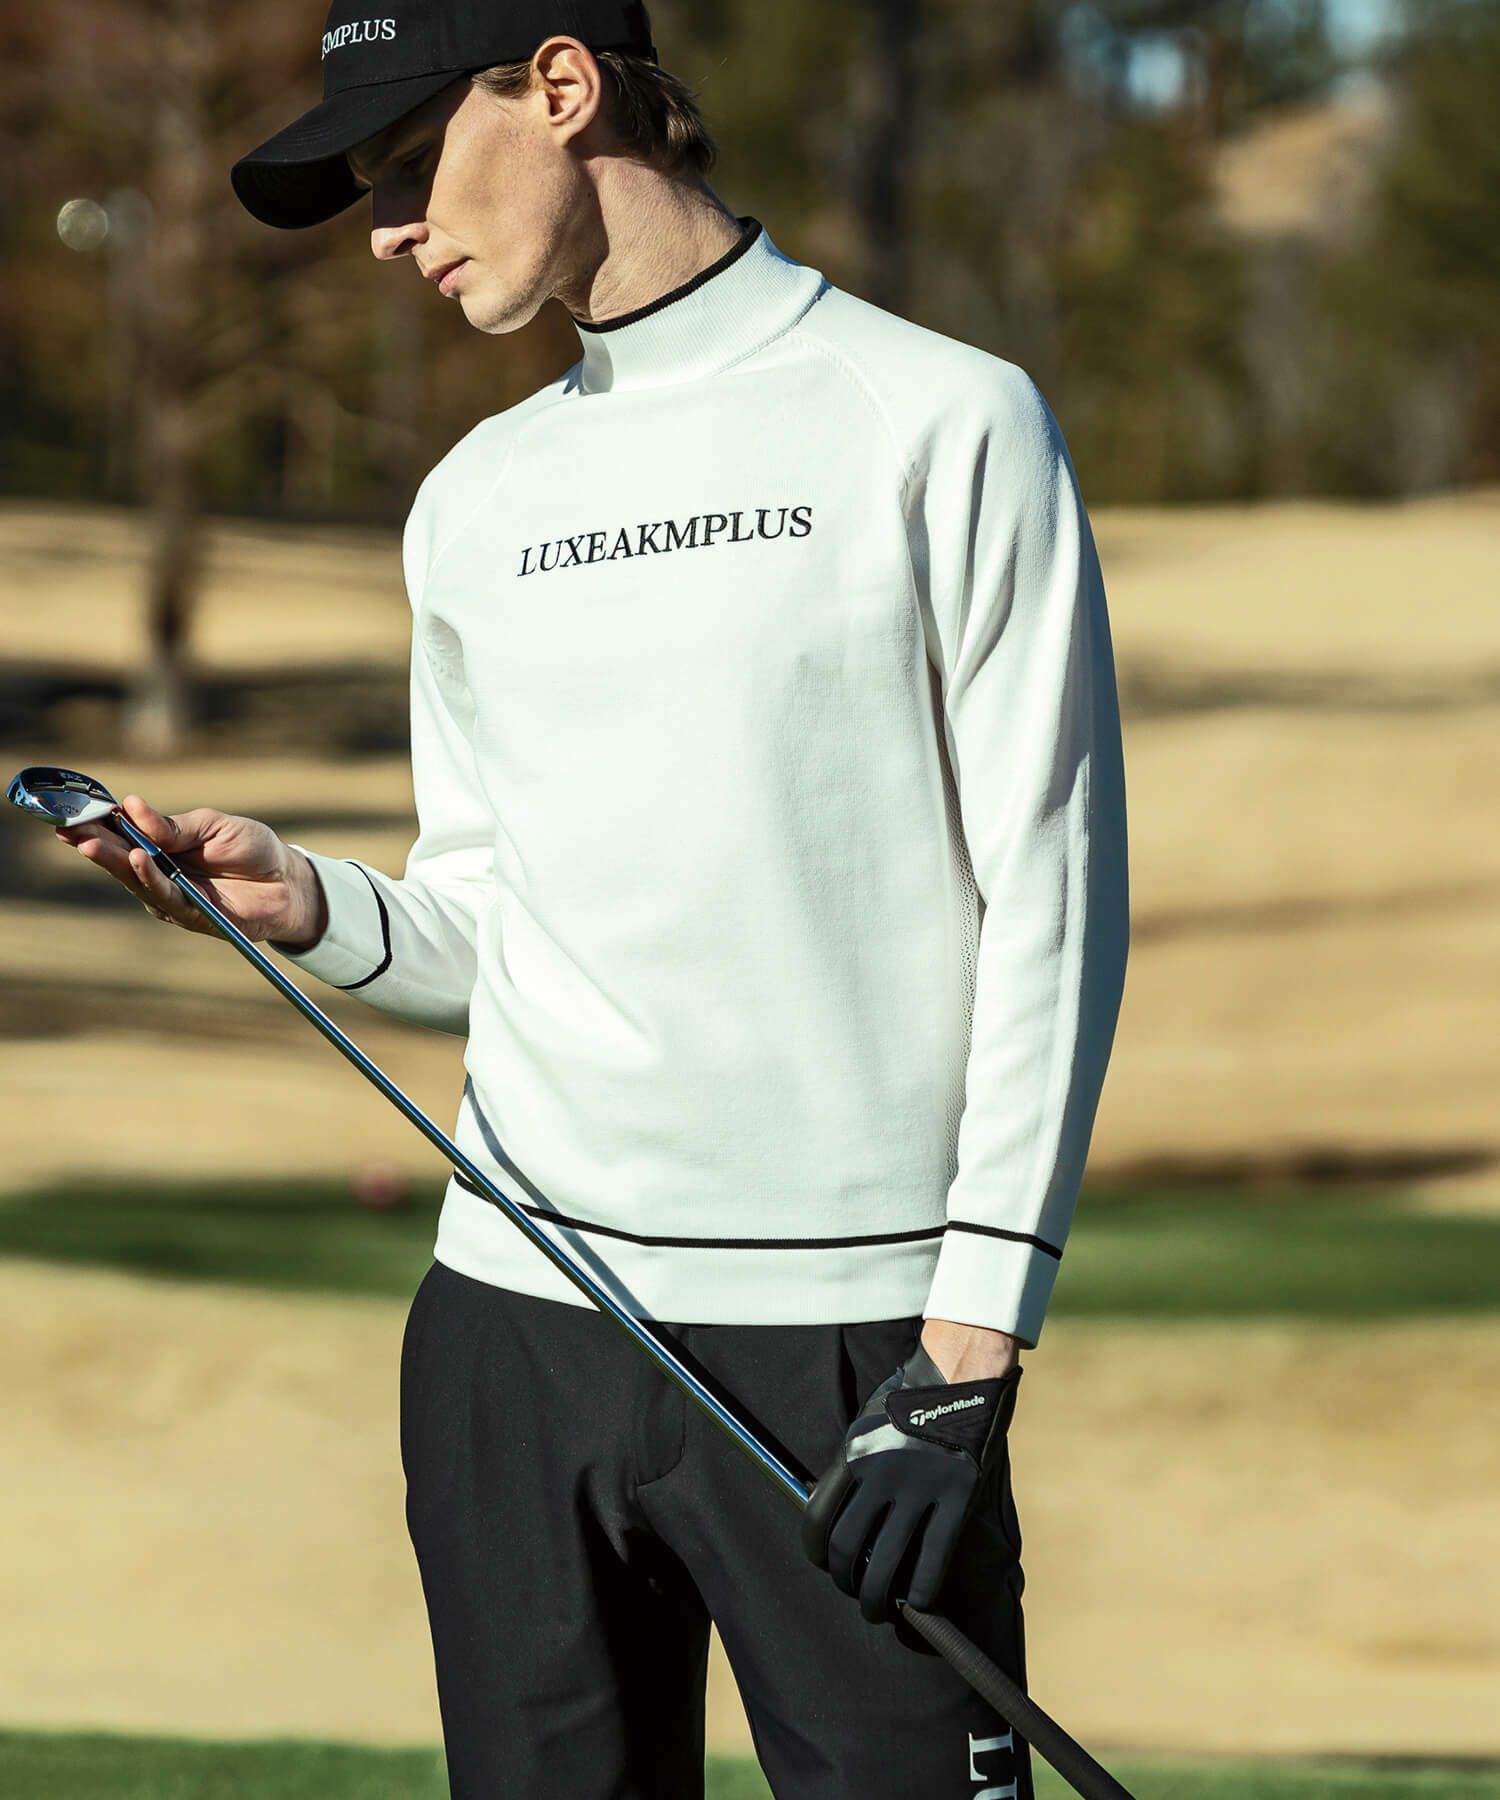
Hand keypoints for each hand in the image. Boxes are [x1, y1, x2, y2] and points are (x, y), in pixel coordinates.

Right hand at [53, 793, 325, 947]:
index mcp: (162, 847)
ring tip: (93, 843)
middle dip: (93, 844)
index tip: (68, 814)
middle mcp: (161, 874)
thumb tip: (132, 807)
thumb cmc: (252, 849)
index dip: (95, 826)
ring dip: (113, 861)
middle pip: (120, 860)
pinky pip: (166, 896)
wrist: (289, 881)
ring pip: (135, 880)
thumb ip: (174, 824)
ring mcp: (173, 897)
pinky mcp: (192, 916)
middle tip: (69, 830)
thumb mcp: (215, 825)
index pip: (121, 836)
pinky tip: (136, 859)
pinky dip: (149, 877)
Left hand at [801, 1339, 1021, 1629]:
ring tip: (881, 1609)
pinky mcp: (955, 1497)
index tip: (826, 1564)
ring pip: (885, 1562)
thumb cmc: (909, 1398)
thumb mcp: (866, 1423)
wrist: (960, 1372)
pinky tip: (920, 1602)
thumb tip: (834, 1509)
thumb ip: (851, 1464)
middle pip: (847, 1549)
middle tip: (857, 1592)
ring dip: (878, 1597)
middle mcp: (880, 1474)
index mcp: (853, 1455)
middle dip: (847, 1581)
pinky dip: (922, 1590)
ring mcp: (919, 1487)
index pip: (817, 1520)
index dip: (817, 1553)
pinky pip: (933, 1558)